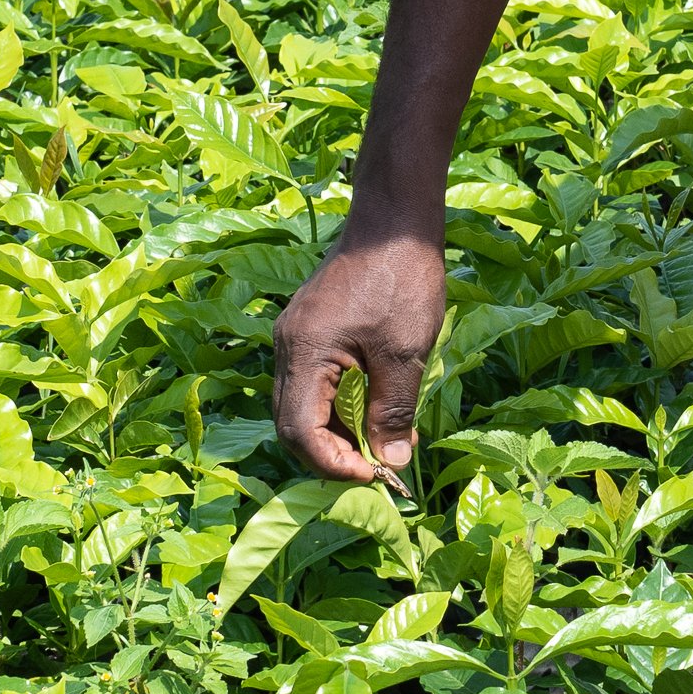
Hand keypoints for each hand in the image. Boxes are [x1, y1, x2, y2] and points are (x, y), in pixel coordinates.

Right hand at [272, 229, 445, 481]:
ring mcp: (294, 338)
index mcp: (303, 353)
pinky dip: (338, 405)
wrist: (393, 219)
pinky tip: (371, 406)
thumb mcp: (405, 352)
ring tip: (380, 439)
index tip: (373, 474)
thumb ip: (394, 411)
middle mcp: (286, 348)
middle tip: (377, 465)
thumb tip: (391, 461)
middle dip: (332, 454)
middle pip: (291, 425)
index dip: (332, 463)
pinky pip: (312, 383)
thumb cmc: (401, 278)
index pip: (298, 432)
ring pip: (301, 406)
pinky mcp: (308, 331)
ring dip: (336, 432)